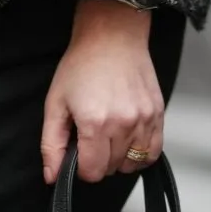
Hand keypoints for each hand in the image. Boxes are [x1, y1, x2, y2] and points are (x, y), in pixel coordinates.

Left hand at [41, 0, 163, 183]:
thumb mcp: (55, 104)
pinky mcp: (158, 114)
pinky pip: (153, 152)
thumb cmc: (82, 65)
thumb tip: (52, 176)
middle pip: (111, 168)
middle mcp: (123, 124)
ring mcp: (144, 120)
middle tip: (92, 137)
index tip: (78, 153)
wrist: (112, 35)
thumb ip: (52, 144)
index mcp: (95, 123)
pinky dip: (141, 154)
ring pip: (133, 163)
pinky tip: (129, 141)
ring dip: (119, 158)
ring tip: (110, 137)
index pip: (92, 172)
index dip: (81, 168)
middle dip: (99, 160)